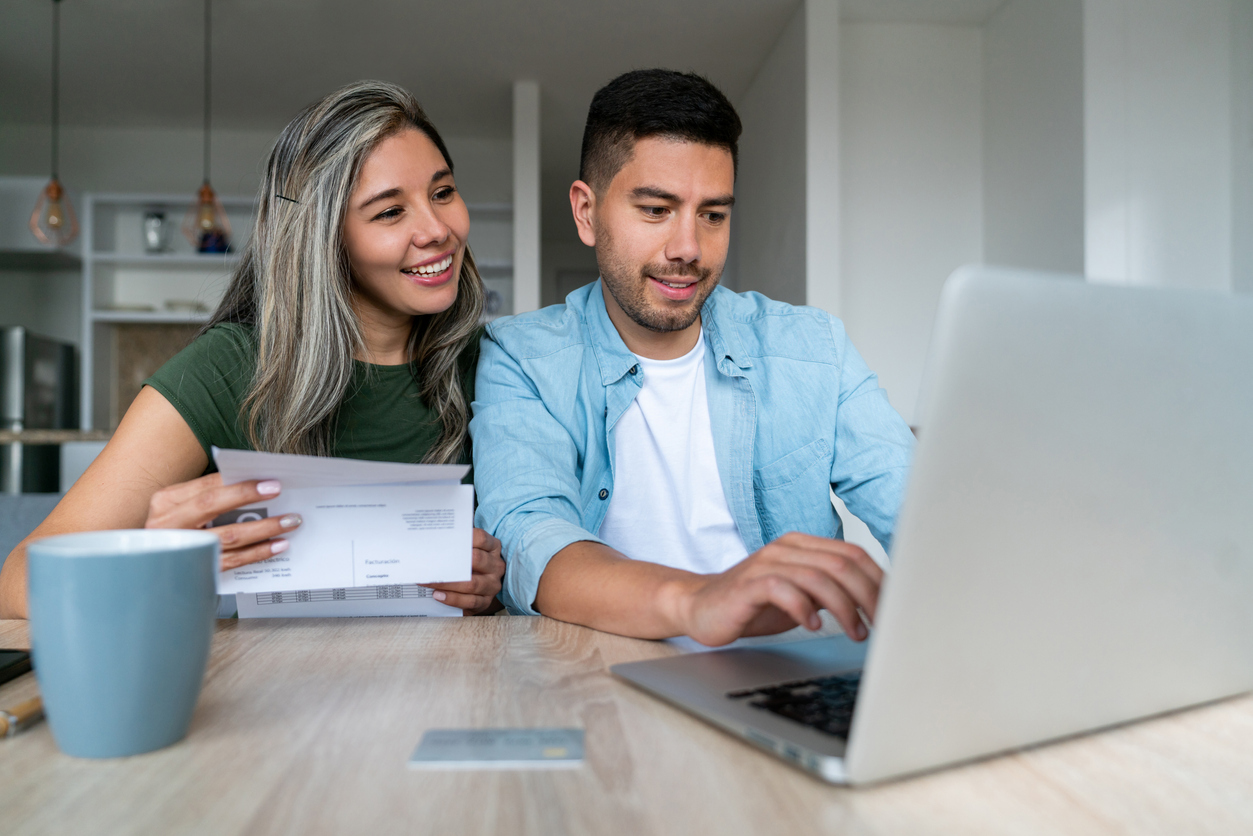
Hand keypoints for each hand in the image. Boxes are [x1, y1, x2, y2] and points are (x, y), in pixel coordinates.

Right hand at [145, 473, 301, 570]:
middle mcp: (169, 524)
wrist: (154, 567)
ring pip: (227, 536)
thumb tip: (255, 485)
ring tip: (289, 522)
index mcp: (167, 502)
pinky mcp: (195, 570)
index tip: (270, 482)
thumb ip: (210, 495)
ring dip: (263, 528)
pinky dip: (258, 553)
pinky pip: (232, 561)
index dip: (239, 483)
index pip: (207, 485)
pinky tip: (277, 546)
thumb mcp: (183, 508)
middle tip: (278, 492)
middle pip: (212, 505)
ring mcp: (182, 548)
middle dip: (248, 497)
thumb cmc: (176, 530)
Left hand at [423, 528, 504, 614]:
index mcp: (493, 548)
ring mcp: (492, 585)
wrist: (480, 588)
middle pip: (477, 559)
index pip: (481, 538)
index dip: (465, 537)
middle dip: (452, 561)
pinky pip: (470, 601)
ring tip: (429, 582)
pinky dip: (453, 599)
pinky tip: (438, 595)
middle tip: (431, 562)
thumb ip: (456, 544)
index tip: (445, 539)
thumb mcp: (470, 551)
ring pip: (472, 584)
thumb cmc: (470, 564)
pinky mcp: (486, 601)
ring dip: (448, 583)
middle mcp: (496, 566)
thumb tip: (433, 540)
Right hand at [672, 532, 882, 646]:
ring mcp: (767, 563)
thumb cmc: (753, 604)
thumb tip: (875, 605)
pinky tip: (813, 626)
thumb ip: (831, 592)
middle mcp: (786, 548)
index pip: (853, 553)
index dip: (878, 580)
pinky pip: (784, 589)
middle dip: (869, 596)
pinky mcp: (749, 584)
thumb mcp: (801, 596)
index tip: (894, 607)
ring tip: (855, 632)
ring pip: (819, 577)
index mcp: (802, 545)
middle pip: (842, 564)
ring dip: (844, 608)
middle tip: (881, 624)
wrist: (700, 606)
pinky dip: (804, 608)